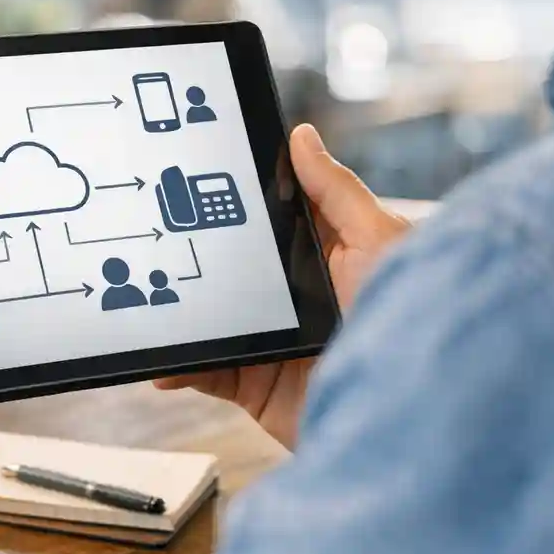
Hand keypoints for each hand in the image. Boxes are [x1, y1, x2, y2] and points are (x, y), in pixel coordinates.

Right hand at [154, 124, 411, 449]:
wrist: (407, 416)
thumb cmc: (411, 321)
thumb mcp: (378, 240)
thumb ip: (335, 192)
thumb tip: (301, 137)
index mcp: (327, 256)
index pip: (274, 218)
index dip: (237, 200)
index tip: (195, 177)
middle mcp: (298, 297)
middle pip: (234, 267)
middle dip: (195, 256)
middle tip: (154, 234)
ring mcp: (274, 340)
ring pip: (212, 318)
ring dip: (178, 311)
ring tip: (142, 295)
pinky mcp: (258, 385)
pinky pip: (206, 370)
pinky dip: (179, 366)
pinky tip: (161, 358)